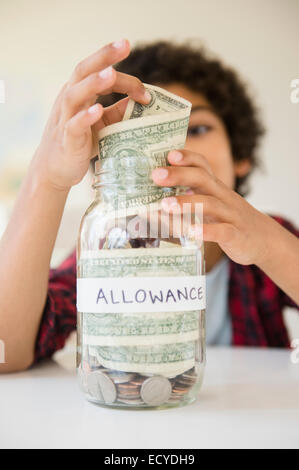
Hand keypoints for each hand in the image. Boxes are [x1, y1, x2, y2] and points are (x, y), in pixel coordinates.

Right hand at [32, 39, 150, 191]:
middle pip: (83, 71)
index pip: (99, 71)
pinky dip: (86, 117)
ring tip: (111, 74)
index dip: (121, 72)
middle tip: (124, 44)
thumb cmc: (80, 142)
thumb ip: (119, 110)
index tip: (143, 82)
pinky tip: (97, 110)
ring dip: (94, 83)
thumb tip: (146, 100)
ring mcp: (66, 119)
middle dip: (103, 57)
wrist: (55, 169)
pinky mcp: (67, 139)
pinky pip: (74, 125)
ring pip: (76, 95)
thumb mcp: (102, 123)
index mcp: (80, 92)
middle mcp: (70, 100)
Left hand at [152, 149, 272, 265]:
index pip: (202, 166)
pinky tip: (191, 232)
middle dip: (178, 175)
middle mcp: (223, 198)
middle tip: (156, 175)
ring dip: (186, 203)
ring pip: (210, 204)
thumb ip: (190, 201)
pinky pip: (223, 231)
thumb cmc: (230, 222)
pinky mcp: (237, 236)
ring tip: (165, 205)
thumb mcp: (213, 207)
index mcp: (215, 189)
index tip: (169, 154)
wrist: (266, 241)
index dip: (187, 158)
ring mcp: (231, 216)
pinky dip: (207, 231)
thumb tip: (152, 204)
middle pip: (202, 179)